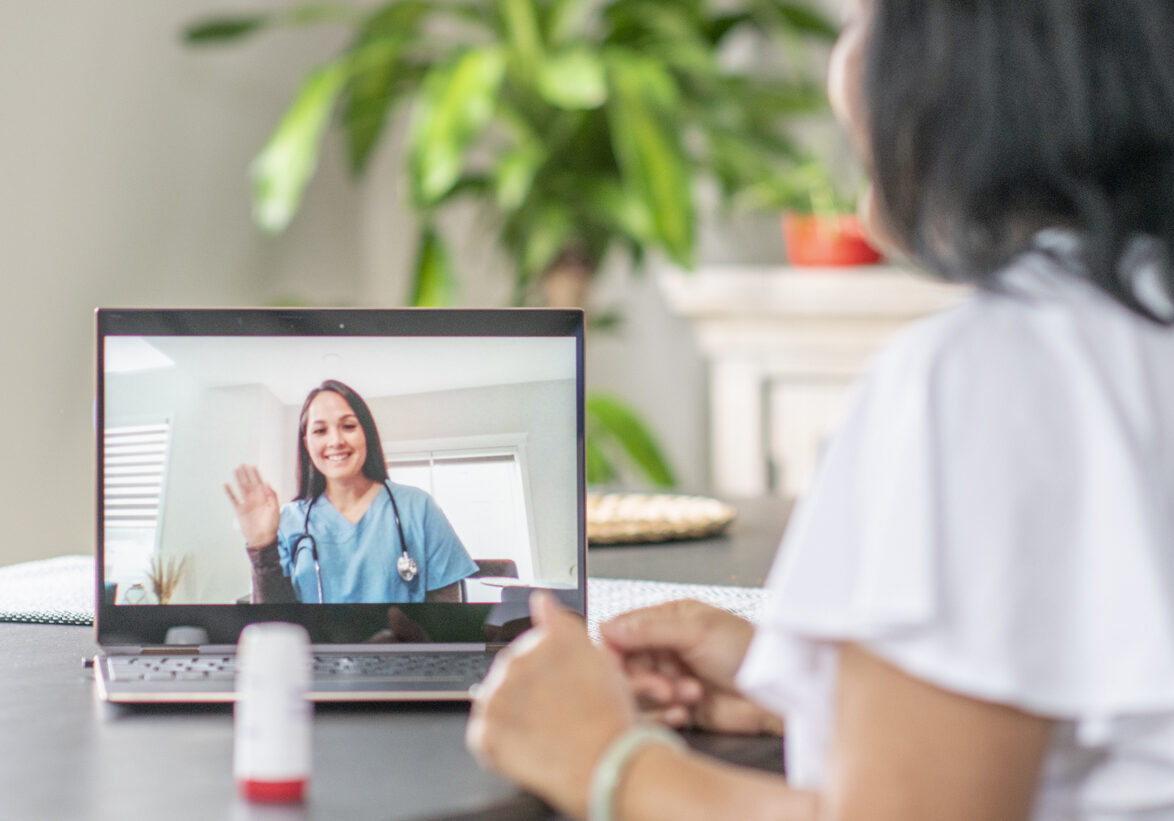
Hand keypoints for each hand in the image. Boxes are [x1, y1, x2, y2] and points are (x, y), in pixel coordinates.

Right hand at [224, 465, 279, 548]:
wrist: (262, 538)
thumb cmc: (271, 525)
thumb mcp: (275, 509)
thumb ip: (272, 496)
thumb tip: (267, 483)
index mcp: (264, 498)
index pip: (260, 483)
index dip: (256, 474)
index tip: (253, 466)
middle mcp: (255, 499)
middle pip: (250, 483)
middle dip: (246, 474)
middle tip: (242, 464)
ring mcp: (247, 504)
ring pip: (242, 488)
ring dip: (238, 479)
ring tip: (235, 470)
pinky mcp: (240, 510)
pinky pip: (234, 499)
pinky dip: (230, 492)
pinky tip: (226, 485)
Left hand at [467, 592, 636, 817]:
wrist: (607, 762)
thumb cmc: (610, 716)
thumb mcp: (599, 657)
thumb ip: (562, 624)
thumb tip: (541, 599)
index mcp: (542, 639)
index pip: (532, 645)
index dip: (548, 669)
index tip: (560, 688)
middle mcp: (515, 662)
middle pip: (513, 673)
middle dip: (531, 691)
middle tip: (559, 713)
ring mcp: (496, 698)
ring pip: (497, 701)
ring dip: (515, 714)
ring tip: (546, 731)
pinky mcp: (485, 733)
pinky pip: (485, 735)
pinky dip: (502, 742)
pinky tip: (529, 745)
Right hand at [601, 599, 781, 735]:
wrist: (778, 695)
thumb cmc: (750, 651)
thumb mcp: (697, 632)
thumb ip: (649, 630)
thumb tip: (609, 626)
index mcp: (671, 619)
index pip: (625, 630)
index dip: (616, 647)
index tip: (616, 661)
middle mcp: (668, 648)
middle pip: (627, 664)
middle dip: (642, 678)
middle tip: (661, 685)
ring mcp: (673, 677)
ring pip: (640, 691)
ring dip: (658, 696)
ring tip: (686, 695)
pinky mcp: (680, 706)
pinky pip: (656, 713)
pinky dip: (664, 715)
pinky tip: (684, 711)